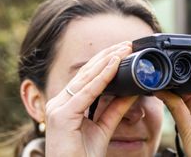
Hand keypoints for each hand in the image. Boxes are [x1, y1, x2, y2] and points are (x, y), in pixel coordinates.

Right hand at [45, 41, 137, 156]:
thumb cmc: (82, 156)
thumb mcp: (103, 127)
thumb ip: (115, 110)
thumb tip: (131, 92)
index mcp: (66, 104)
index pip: (87, 77)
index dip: (104, 62)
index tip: (121, 51)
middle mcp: (59, 102)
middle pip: (86, 73)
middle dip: (108, 56)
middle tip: (126, 44)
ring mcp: (58, 107)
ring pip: (87, 78)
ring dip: (107, 61)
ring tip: (124, 49)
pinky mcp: (62, 115)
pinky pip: (88, 92)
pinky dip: (103, 77)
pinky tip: (115, 64)